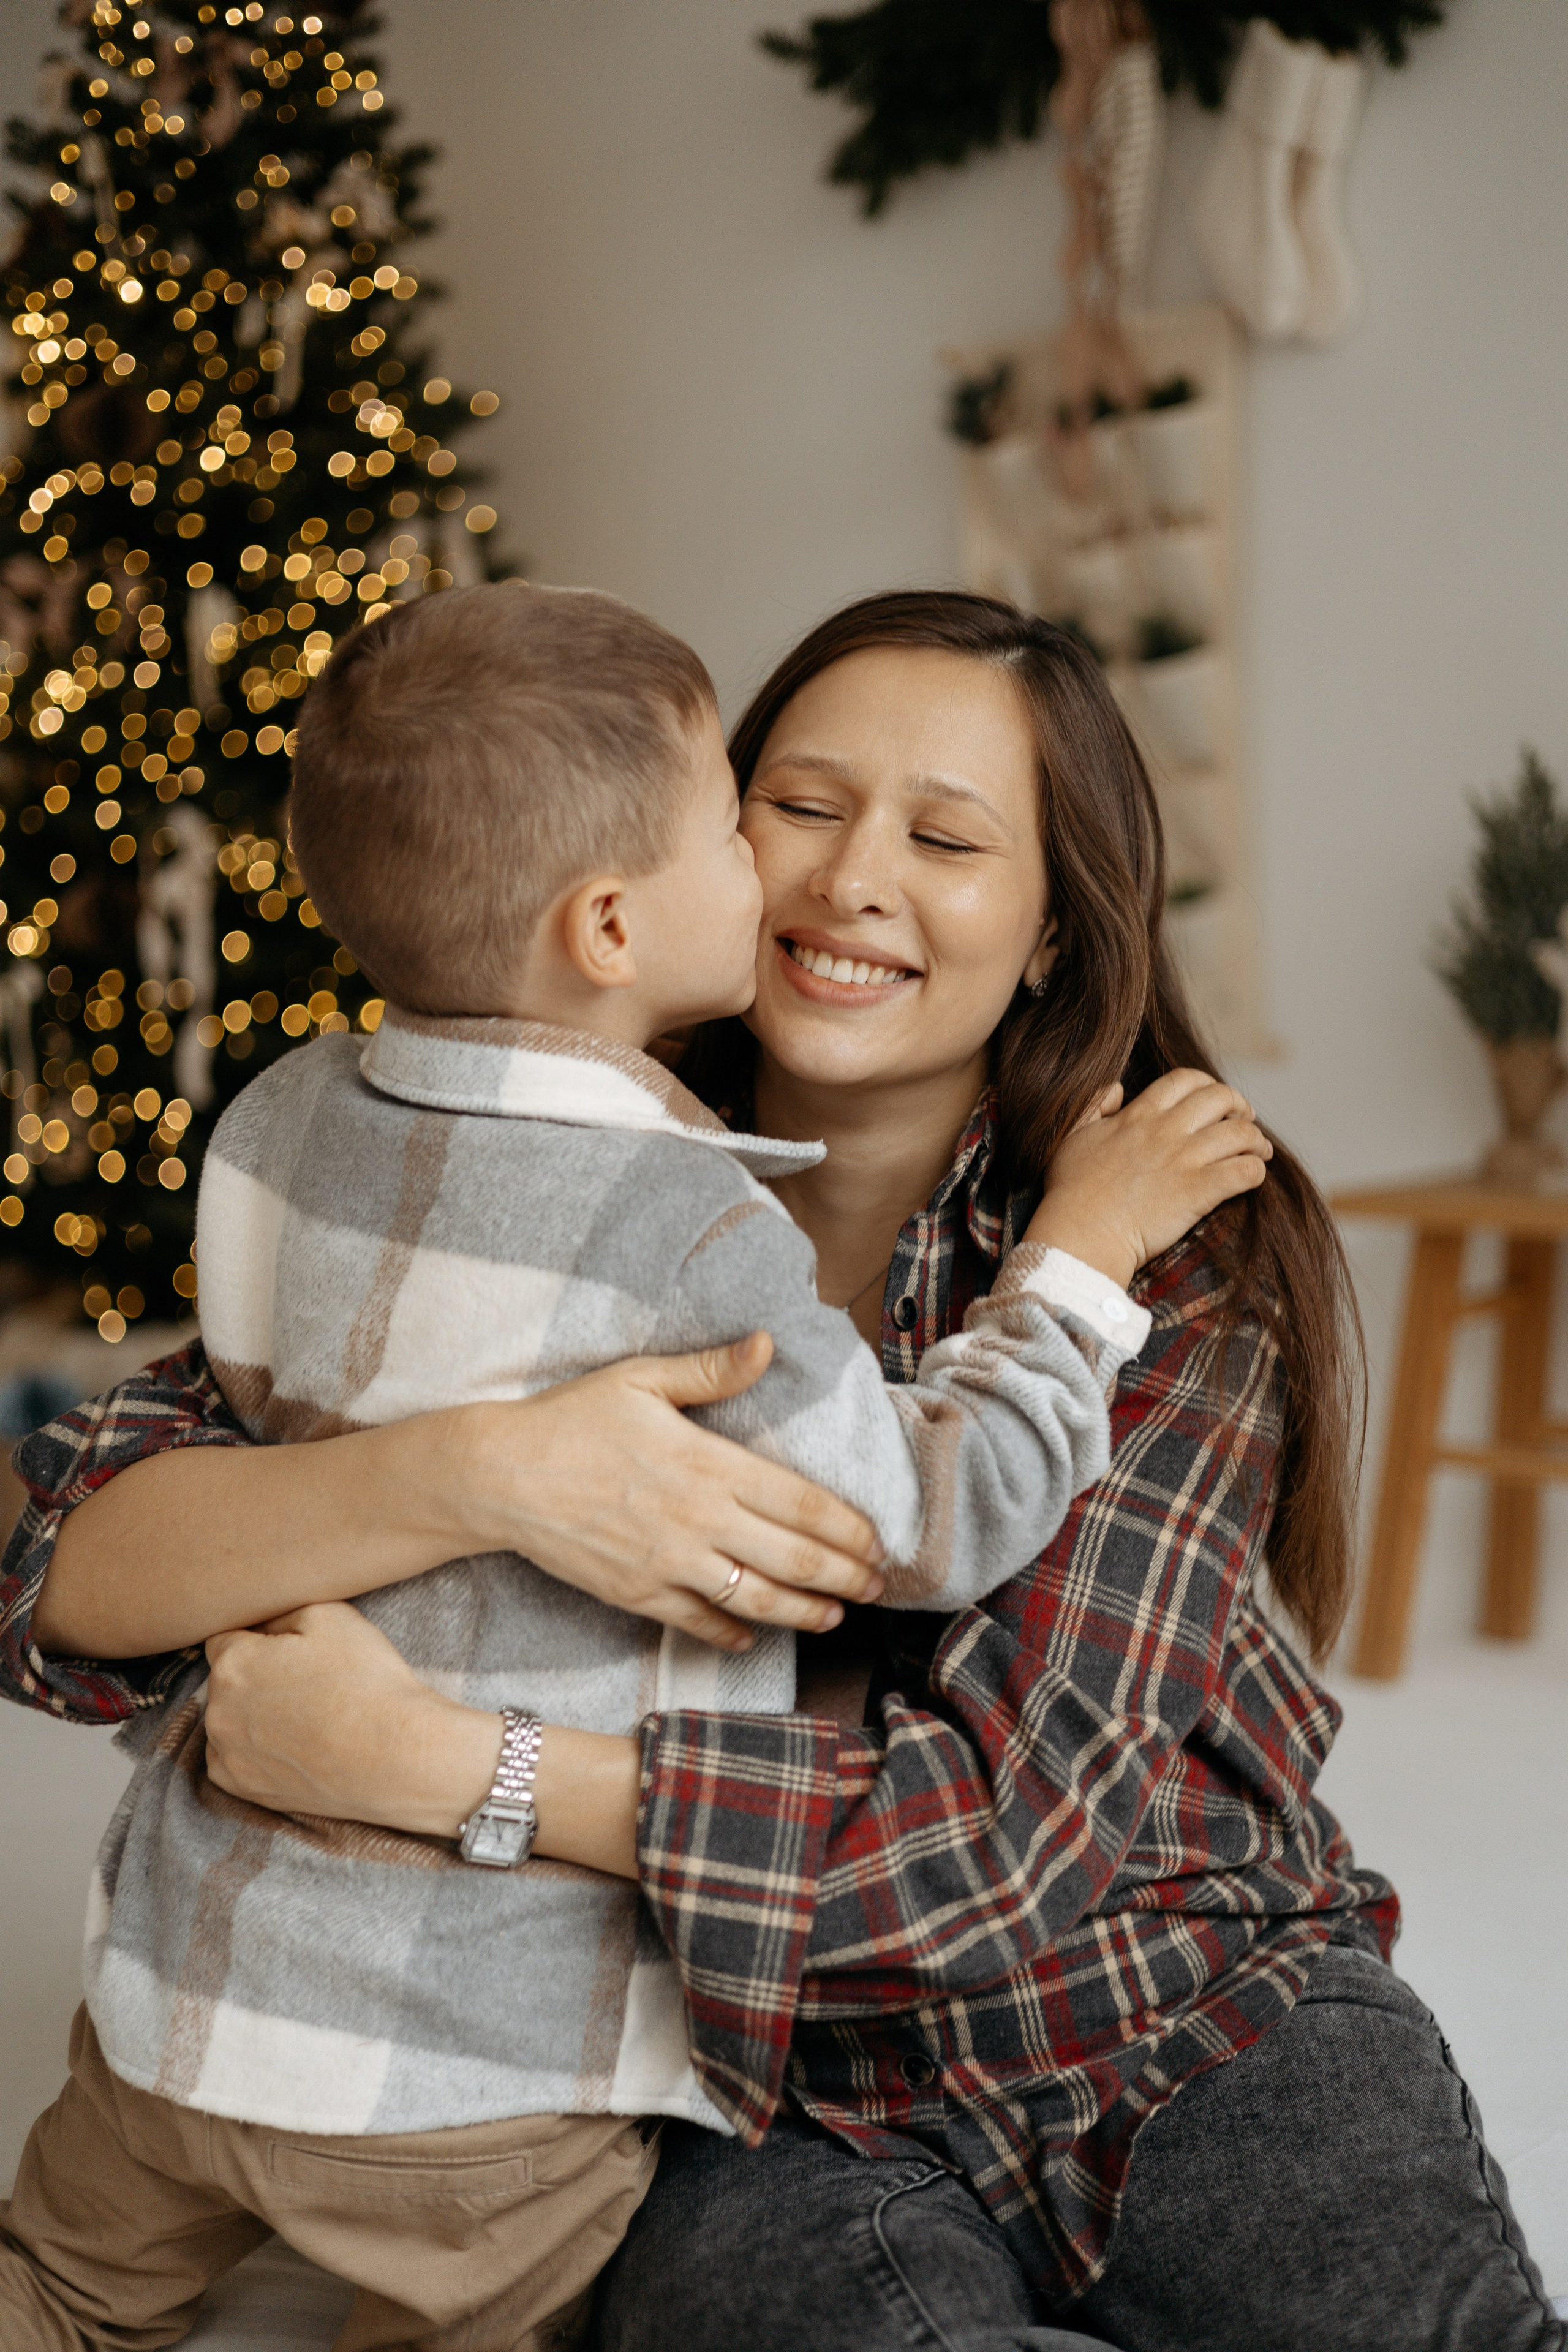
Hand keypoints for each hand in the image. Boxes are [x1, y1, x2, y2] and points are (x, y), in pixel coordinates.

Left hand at [205, 1602, 500, 1834]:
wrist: (393, 1756)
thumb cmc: (365, 1682)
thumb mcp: (329, 1616)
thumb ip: (279, 1612)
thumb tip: (260, 1624)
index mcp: (234, 1662)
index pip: (225, 1637)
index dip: (259, 1638)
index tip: (288, 1650)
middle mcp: (218, 1708)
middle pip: (226, 1680)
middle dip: (254, 1675)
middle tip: (304, 1682)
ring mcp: (227, 1753)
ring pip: (227, 1719)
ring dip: (250, 1714)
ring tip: (302, 1717)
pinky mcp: (241, 1786)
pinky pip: (230, 1759)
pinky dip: (250, 1751)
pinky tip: (287, 1746)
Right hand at [444, 1333, 883, 1653]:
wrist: (500, 1475)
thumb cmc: (571, 1419)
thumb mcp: (641, 1379)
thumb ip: (712, 1370)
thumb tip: (768, 1343)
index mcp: (709, 1464)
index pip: (802, 1504)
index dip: (850, 1529)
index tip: (880, 1542)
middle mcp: (698, 1520)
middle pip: (794, 1559)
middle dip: (847, 1577)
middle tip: (879, 1587)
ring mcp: (668, 1564)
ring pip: (757, 1600)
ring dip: (805, 1613)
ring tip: (836, 1617)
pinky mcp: (636, 1594)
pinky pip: (698, 1622)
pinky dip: (733, 1633)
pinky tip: (754, 1636)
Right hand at [1024, 1068, 1272, 1288]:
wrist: (1081, 1234)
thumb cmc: (1070, 1191)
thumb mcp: (1072, 1136)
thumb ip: (1093, 1105)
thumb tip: (1117, 1088)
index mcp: (1138, 1115)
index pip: (1185, 1079)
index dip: (1207, 1084)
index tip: (1215, 1101)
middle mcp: (1165, 1130)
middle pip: (1221, 1098)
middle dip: (1240, 1106)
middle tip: (1244, 1122)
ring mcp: (1184, 1160)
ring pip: (1240, 1134)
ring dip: (1256, 1140)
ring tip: (1259, 1151)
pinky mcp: (1199, 1192)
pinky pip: (1244, 1172)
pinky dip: (1255, 1171)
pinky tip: (1253, 1177)